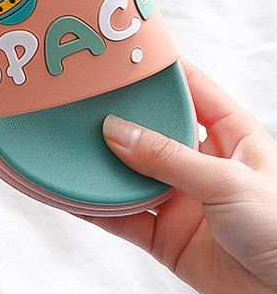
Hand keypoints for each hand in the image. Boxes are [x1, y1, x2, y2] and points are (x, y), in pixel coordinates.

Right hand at [85, 60, 276, 293]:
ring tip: (63, 142)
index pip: (189, 88)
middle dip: (117, 116)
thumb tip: (115, 131)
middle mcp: (202, 163)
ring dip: (99, 163)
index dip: (157, 70)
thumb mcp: (227, 181)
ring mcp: (180, 200)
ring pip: (129, 174)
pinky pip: (121, 217)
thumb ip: (168, 157)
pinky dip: (94, 207)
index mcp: (230, 135)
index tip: (119, 56)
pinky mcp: (165, 237)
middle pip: (150, 130)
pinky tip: (69, 194)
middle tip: (79, 99)